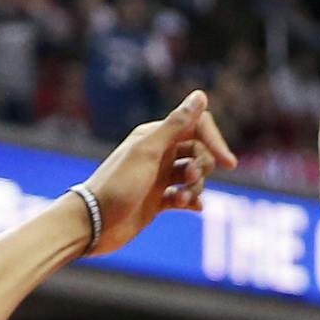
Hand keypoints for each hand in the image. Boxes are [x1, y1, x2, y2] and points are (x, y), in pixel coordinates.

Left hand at [79, 90, 238, 253]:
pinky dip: (191, 201)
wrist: (92, 224)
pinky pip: (184, 197)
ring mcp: (158, 179)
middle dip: (202, 166)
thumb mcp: (148, 152)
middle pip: (198, 152)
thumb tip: (201, 95)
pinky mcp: (156, 201)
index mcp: (154, 136)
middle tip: (189, 179)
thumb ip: (176, 125)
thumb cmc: (117, 185)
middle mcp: (158, 154)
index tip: (227, 163)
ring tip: (181, 198)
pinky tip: (192, 207)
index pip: (197, 127)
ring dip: (195, 186)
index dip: (214, 141)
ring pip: (193, 176)